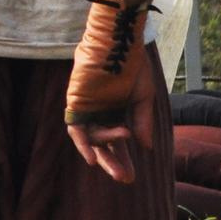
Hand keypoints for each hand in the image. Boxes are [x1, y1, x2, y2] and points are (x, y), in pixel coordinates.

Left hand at [66, 17, 160, 184]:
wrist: (119, 40)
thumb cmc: (132, 63)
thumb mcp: (143, 96)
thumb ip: (142, 121)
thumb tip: (146, 148)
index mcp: (116, 110)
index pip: (117, 142)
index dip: (123, 159)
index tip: (132, 176)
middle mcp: (100, 111)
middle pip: (102, 144)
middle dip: (113, 162)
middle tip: (126, 179)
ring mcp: (87, 106)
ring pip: (91, 138)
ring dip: (104, 149)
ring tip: (122, 147)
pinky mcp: (76, 100)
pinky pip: (75, 127)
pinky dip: (82, 143)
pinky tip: (91, 159)